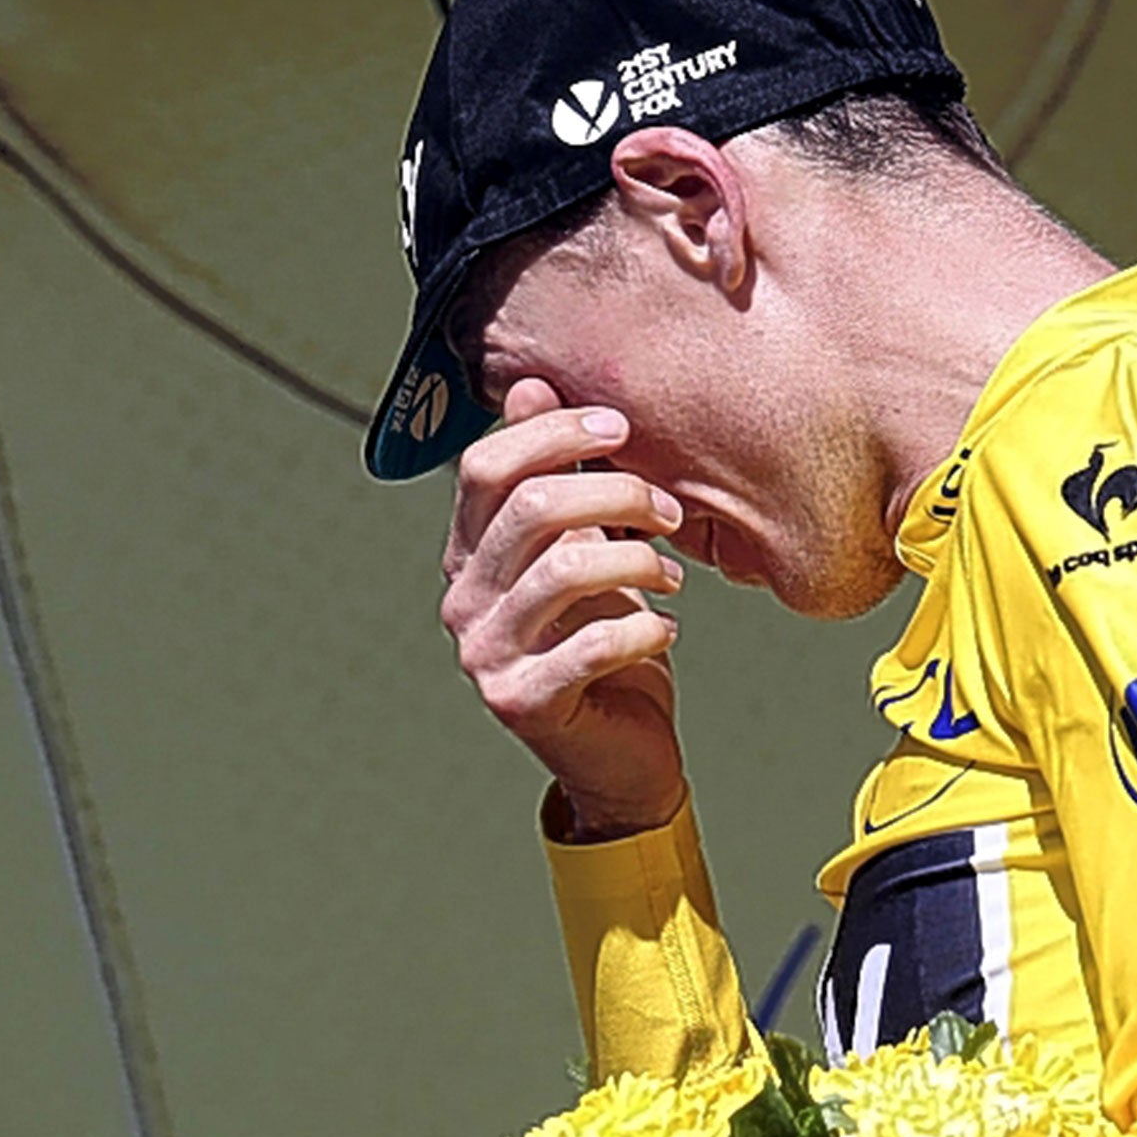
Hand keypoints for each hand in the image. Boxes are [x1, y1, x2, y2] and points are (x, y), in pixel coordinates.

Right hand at [440, 379, 688, 839]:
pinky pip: (592, 645)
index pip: (486, 466)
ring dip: (637, 561)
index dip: (552, 433)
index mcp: (470, 553)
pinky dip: (646, 629)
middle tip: (669, 510)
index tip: (620, 428)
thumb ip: (560, 478)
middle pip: (528, 508)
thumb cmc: (607, 639)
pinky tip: (667, 630)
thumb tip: (530, 384)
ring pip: (563, 571)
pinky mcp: (522, 701)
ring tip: (673, 576)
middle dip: (615, 493)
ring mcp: (485, 654)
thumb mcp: (587, 548)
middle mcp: (463, 599)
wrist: (621, 752)